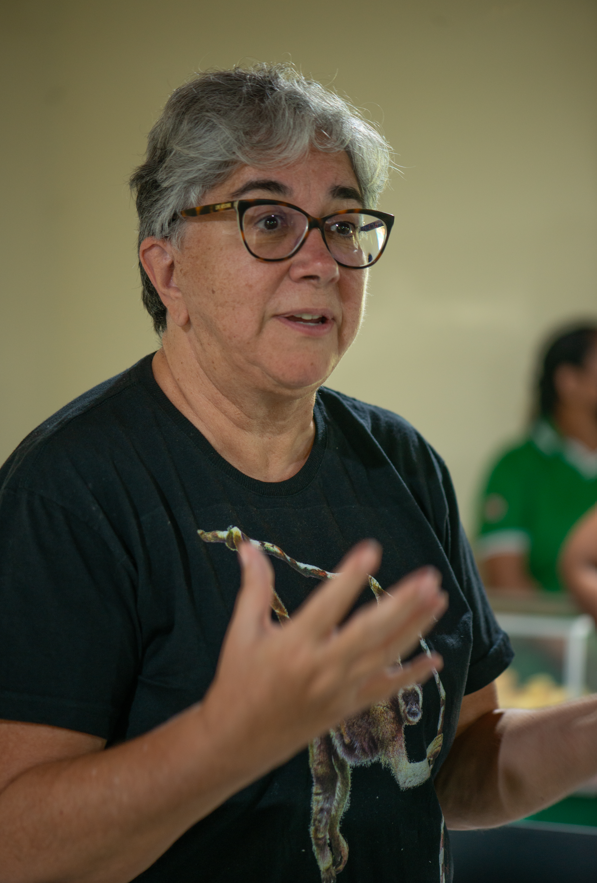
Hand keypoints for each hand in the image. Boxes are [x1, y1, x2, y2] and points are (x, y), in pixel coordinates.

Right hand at [200, 541, 446, 774]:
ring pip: (386, 656)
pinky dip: (413, 675)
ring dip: (416, 627)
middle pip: (370, 632)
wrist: (238, 741)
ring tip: (439, 599)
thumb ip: (254, 587)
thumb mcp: (242, 631)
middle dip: (403, 604)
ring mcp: (340, 690)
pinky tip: (437, 660)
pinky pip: (387, 690)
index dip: (350, 577)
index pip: (328, 605)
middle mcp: (322, 667)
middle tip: (429, 578)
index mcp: (294, 645)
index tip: (372, 549)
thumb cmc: (238, 681)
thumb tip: (249, 544)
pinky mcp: (349, 707)